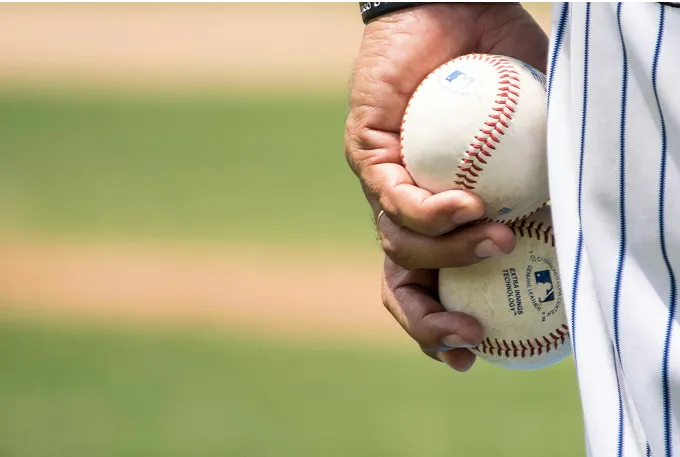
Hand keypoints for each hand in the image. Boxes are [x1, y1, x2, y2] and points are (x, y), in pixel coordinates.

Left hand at [345, 3, 548, 370]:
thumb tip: (584, 229)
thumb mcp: (541, 136)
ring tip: (498, 237)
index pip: (430, 285)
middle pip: (400, 283)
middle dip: (428, 323)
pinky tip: (468, 202)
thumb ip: (554, 180)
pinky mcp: (367, 150)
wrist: (459, 11)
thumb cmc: (504, 72)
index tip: (474, 354)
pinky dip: (431, 210)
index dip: (443, 327)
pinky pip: (391, 196)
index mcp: (438, 216)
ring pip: (399, 246)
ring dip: (451, 256)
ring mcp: (383, 182)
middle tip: (469, 338)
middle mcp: (405, 207)